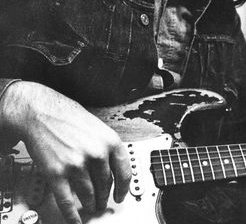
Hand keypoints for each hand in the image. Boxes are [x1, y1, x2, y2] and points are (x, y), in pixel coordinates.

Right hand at [0, 81, 130, 223]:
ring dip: (90, 204)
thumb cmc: (68, 117)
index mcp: (110, 142)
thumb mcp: (98, 129)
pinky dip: (72, 213)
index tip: (121, 197)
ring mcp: (77, 165)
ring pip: (89, 194)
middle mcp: (97, 154)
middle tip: (103, 203)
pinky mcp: (57, 174)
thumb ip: (107, 148)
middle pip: (106, 185)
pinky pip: (67, 201)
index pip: (124, 173)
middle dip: (104, 197)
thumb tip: (113, 170)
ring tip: (90, 207)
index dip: (123, 189)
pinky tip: (75, 219)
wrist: (41, 113)